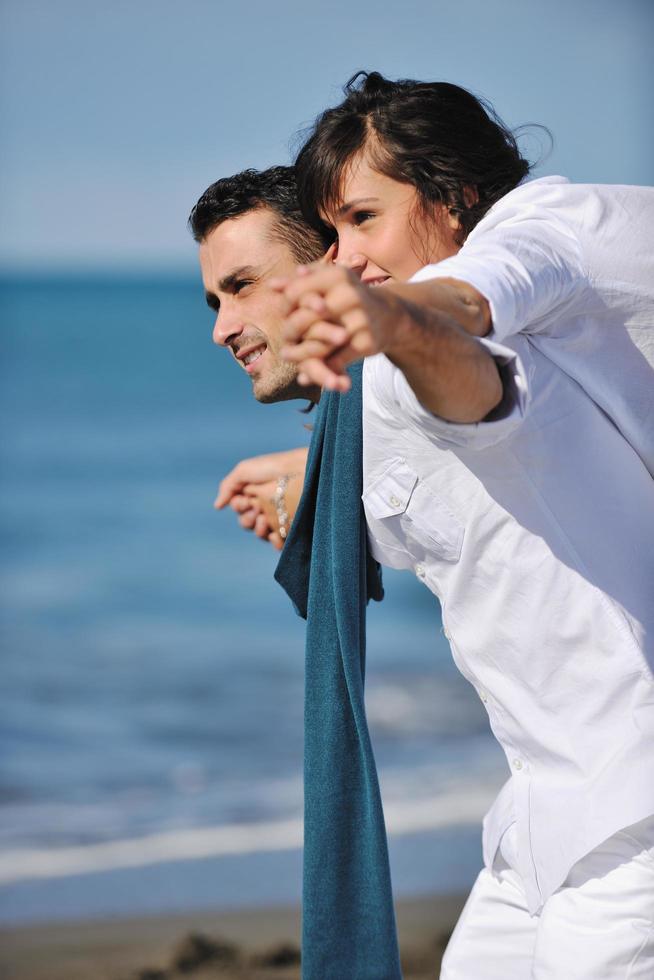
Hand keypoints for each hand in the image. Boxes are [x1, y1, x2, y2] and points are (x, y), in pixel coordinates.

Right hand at [215, 448, 307, 549]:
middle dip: (248, 518)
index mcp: (254, 494)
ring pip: (261, 535)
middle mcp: (266, 507)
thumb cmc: (273, 466)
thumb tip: (217, 506)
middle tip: (256, 508)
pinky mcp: (292, 527)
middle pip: (247, 524)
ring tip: (264, 518)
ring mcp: (279, 518)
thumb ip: (227, 487)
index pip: (240, 510)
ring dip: (258, 529)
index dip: (240, 507)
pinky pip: (280, 544)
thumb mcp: (244, 471)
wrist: (299, 468)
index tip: (246, 499)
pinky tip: (273, 535)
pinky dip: (274, 543)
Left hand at [274, 264, 398, 391]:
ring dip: (302, 356)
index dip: (286, 306)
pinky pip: (335, 360)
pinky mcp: (366, 343)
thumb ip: (302, 282)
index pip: (297, 292)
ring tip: (289, 358)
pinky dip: (321, 369)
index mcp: (337, 276)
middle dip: (291, 333)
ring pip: (319, 344)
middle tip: (285, 344)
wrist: (391, 316)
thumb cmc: (351, 296)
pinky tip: (308, 374)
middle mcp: (349, 296)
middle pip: (306, 319)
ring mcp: (358, 321)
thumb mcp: (331, 282)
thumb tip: (272, 286)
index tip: (284, 315)